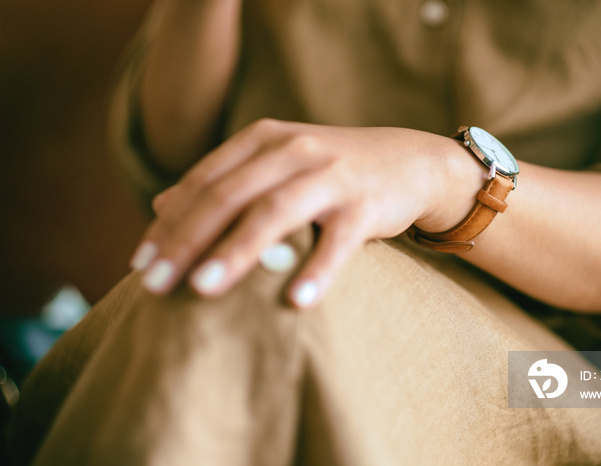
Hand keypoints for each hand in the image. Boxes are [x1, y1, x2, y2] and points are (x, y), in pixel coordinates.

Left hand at [129, 119, 477, 307]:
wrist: (410, 161)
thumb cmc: (332, 172)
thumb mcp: (276, 165)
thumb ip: (223, 182)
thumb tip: (161, 207)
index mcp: (264, 139)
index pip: (204, 182)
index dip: (168, 224)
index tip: (138, 264)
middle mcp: (293, 149)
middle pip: (229, 196)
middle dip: (186, 241)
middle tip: (152, 285)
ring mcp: (332, 174)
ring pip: (275, 211)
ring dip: (237, 252)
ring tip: (202, 291)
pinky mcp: (367, 202)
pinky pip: (338, 239)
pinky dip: (318, 269)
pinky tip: (297, 301)